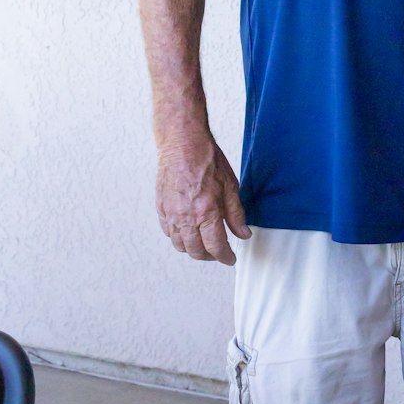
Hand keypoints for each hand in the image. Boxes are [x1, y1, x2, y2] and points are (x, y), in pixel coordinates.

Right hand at [155, 132, 251, 263]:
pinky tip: (187, 231)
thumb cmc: (206, 160)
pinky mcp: (161, 207)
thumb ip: (236, 214)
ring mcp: (171, 214)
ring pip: (180, 245)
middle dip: (209, 257)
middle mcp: (186, 217)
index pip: (216, 247)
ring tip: (203, 244)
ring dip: (193, 249)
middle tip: (218, 253)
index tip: (230, 259)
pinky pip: (168, 231)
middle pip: (196, 251)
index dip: (225, 257)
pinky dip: (178, 237)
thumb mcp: (230, 187)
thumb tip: (243, 234)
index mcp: (206, 213)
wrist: (182, 144)